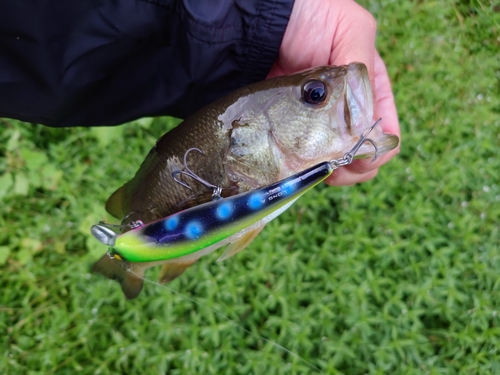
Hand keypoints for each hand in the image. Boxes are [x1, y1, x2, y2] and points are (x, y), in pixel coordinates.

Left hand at [267, 0, 400, 185]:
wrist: (265, 18)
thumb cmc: (313, 15)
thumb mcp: (352, 31)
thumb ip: (363, 74)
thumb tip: (365, 124)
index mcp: (370, 89)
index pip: (386, 130)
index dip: (380, 149)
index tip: (364, 157)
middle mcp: (347, 110)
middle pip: (361, 152)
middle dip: (355, 166)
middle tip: (337, 167)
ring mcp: (319, 121)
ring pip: (334, 159)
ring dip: (331, 170)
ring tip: (319, 168)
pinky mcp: (293, 126)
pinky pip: (304, 154)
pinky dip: (306, 164)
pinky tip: (300, 164)